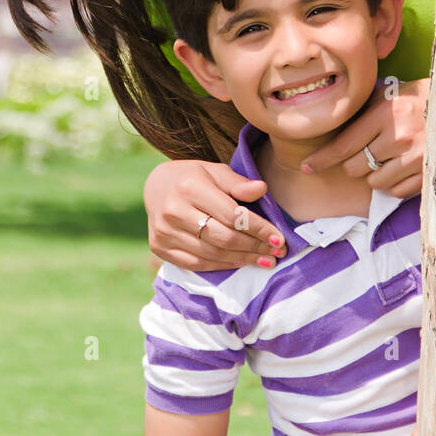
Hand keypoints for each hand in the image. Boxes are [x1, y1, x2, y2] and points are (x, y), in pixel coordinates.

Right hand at [144, 159, 287, 271]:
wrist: (155, 186)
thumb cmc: (193, 177)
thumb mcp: (215, 171)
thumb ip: (238, 183)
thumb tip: (262, 189)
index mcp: (190, 188)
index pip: (232, 215)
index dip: (258, 229)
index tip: (279, 237)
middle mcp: (174, 211)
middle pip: (223, 238)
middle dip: (254, 247)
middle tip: (276, 252)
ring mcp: (164, 232)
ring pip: (211, 254)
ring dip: (242, 259)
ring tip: (264, 259)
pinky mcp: (159, 247)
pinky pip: (196, 263)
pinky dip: (220, 265)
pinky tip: (239, 262)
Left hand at [300, 78, 428, 197]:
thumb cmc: (417, 99)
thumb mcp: (388, 96)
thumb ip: (362, 113)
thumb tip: (330, 129)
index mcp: (385, 114)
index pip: (344, 145)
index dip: (322, 159)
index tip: (308, 167)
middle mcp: (398, 137)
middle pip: (355, 168)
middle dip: (354, 163)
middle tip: (366, 151)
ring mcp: (415, 158)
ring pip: (374, 182)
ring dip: (375, 174)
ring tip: (388, 157)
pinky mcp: (428, 174)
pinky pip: (395, 192)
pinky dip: (392, 184)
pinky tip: (400, 167)